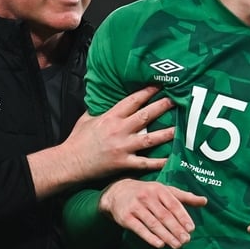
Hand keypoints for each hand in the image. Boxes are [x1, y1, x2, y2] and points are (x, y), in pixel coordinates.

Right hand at [28, 86, 175, 196]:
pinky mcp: (123, 163)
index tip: (159, 85)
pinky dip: (158, 162)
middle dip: (161, 107)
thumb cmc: (77, 140)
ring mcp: (123, 147)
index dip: (147, 92)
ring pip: (150, 139)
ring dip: (166, 133)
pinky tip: (171, 159)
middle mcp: (119, 130)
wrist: (70, 162)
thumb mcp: (87, 118)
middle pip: (145, 116)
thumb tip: (106, 98)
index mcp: (110, 117)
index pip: (132, 100)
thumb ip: (100, 108)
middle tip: (175, 100)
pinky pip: (145, 163)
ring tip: (180, 128)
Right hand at [98, 178, 206, 248]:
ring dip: (166, 235)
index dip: (183, 217)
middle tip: (186, 240)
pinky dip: (150, 237)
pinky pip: (140, 229)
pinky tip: (160, 244)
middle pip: (164, 215)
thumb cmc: (147, 192)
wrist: (118, 192)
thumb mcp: (164, 190)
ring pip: (153, 223)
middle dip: (176, 229)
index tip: (191, 228)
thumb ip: (184, 196)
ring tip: (177, 244)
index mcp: (159, 189)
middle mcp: (147, 196)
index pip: (173, 204)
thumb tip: (204, 201)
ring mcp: (136, 206)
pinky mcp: (126, 217)